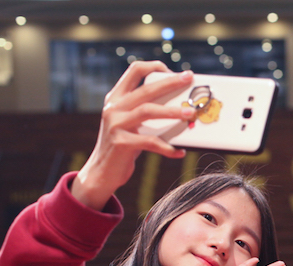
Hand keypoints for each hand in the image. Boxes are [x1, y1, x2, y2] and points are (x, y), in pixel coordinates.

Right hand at [72, 61, 197, 209]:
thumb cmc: (124, 146)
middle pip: (146, 89)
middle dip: (170, 83)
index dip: (155, 67)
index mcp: (116, 97)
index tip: (175, 72)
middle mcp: (114, 107)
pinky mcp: (121, 143)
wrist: (101, 172)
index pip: (134, 71)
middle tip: (189, 79)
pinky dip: (167, 147)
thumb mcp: (130, 123)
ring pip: (148, 111)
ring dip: (172, 111)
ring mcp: (115, 124)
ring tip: (190, 113)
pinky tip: (180, 151)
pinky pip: (150, 142)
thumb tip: (181, 105)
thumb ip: (146, 111)